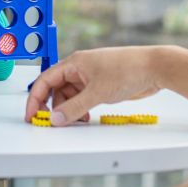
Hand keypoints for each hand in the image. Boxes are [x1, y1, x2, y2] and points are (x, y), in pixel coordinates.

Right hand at [25, 46, 166, 126]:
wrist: (155, 68)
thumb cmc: (128, 69)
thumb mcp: (98, 92)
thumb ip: (75, 108)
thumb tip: (56, 119)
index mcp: (73, 63)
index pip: (45, 80)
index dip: (35, 98)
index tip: (32, 115)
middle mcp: (79, 69)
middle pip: (56, 90)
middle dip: (55, 107)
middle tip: (56, 123)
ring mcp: (90, 77)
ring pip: (69, 96)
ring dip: (70, 110)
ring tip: (78, 120)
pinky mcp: (100, 85)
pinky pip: (82, 98)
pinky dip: (81, 109)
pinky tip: (87, 117)